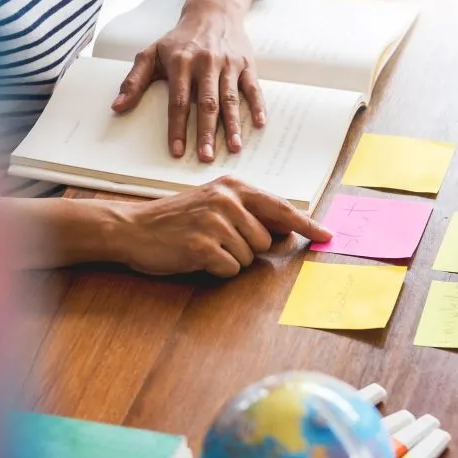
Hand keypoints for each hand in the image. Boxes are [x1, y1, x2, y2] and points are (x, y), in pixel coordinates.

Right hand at [108, 176, 330, 277]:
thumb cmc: (176, 220)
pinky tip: (195, 256)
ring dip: (230, 259)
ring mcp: (215, 223)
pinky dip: (216, 270)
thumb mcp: (214, 204)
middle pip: (266, 240)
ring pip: (249, 258)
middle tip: (217, 241)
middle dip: (248, 248)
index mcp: (233, 187)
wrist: (131, 228)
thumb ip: (250, 213)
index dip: (307, 225)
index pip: (280, 207)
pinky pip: (230, 270)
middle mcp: (227, 201)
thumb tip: (287, 232)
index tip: (327, 236)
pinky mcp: (203, 246)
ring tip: (203, 245)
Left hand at [111, 0, 263, 162]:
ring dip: (233, 125)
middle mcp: (205, 64)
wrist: (212, 12)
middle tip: (207, 157)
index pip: (178, 101)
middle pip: (206, 104)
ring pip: (230, 99)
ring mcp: (228, 64)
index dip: (177, 128)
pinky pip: (253, 88)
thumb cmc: (180, 39)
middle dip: (207, 132)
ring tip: (234, 147)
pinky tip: (259, 123)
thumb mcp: (152, 53)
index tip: (177, 151)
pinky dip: (258, 105)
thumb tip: (117, 107)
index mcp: (180, 63)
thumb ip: (134, 81)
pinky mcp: (246, 64)